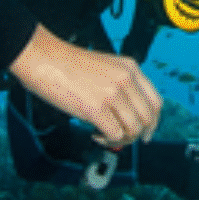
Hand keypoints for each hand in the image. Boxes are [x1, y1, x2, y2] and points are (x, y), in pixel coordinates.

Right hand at [9, 25, 161, 148]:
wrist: (43, 58)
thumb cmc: (67, 64)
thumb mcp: (105, 67)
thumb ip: (120, 85)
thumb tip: (126, 115)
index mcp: (130, 68)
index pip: (155, 101)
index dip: (152, 122)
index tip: (145, 132)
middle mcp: (126, 80)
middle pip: (147, 118)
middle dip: (137, 134)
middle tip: (123, 139)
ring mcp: (113, 94)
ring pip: (133, 129)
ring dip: (121, 139)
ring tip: (104, 136)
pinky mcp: (97, 108)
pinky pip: (115, 135)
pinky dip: (107, 141)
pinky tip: (94, 134)